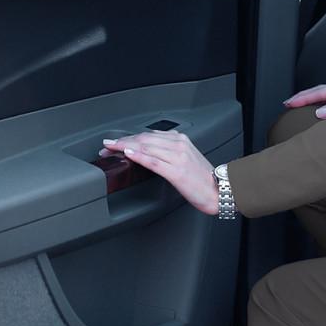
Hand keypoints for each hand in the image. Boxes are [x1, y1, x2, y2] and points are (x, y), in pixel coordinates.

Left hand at [99, 130, 221, 214]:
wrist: (219, 191)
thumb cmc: (202, 179)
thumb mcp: (185, 159)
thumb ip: (168, 152)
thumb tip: (147, 152)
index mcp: (180, 140)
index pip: (148, 134)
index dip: (128, 137)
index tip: (114, 142)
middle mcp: (178, 145)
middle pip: (144, 139)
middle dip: (122, 141)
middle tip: (106, 146)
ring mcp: (177, 157)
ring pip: (146, 147)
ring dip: (124, 147)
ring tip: (110, 150)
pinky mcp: (176, 171)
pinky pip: (153, 161)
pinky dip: (138, 156)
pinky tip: (128, 154)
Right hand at [283, 77, 325, 118]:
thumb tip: (320, 111)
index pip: (320, 92)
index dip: (303, 98)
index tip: (289, 103)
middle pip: (320, 89)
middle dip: (303, 95)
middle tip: (287, 103)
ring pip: (325, 93)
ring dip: (310, 98)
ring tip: (297, 104)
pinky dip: (320, 101)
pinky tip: (316, 107)